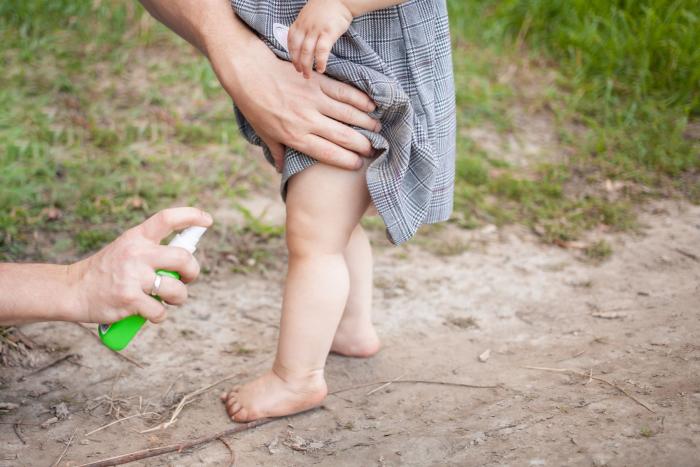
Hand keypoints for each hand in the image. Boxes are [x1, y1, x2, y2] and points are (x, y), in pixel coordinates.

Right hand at [70, 207, 212, 323]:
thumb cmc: (107, 271)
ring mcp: (133, 276)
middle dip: (192, 271)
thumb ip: (152, 249)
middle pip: (183, 258)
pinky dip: (160, 315)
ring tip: (168, 299)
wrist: (73, 290)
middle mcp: (136, 253)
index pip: (167, 218)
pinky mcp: (129, 299)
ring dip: (178, 298)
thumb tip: (187, 256)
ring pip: (176, 289)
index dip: (191, 216)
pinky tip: (150, 312)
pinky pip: (160, 311)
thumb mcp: (126, 248)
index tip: (207, 220)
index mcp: (137, 237)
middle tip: (187, 278)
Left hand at [210, 32, 379, 171]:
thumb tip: (281, 170)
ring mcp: (313, 100)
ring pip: (347, 114)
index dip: (346, 160)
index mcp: (295, 136)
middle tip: (373, 149)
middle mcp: (307, 120)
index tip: (358, 165)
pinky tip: (370, 105)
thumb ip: (276, 152)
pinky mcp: (316, 81)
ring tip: (377, 128)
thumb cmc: (254, 105)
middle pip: (342, 136)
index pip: (327, 153)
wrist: (248, 72)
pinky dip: (358, 98)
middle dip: (361, 144)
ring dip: (365, 122)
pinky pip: (342, 91)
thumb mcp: (263, 133)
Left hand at [288, 0, 353, 77]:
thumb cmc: (326, 8)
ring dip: (306, 66)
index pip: (291, 42)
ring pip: (307, 52)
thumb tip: (302, 42)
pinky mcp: (328, 33)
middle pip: (297, 49)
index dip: (292, 55)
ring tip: (308, 75)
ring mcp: (316, 30)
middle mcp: (305, 27)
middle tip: (301, 73)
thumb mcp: (309, 16)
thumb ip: (304, 27)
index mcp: (299, 23)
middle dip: (298, 64)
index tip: (295, 64)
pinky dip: (320, 61)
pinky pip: (321, 50)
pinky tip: (321, 69)